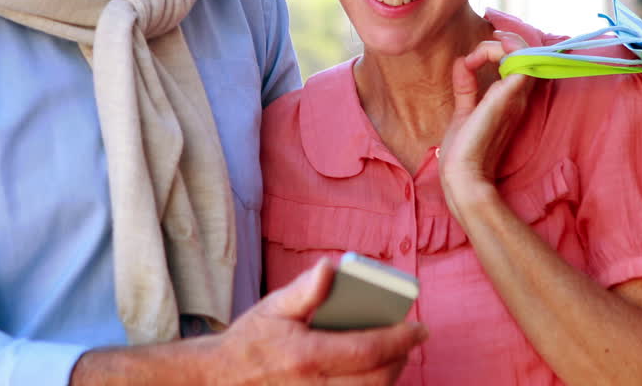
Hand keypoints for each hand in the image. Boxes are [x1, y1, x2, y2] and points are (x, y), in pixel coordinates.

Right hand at [209, 258, 426, 383]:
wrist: (221, 379)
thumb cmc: (251, 340)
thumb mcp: (274, 307)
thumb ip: (305, 290)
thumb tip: (330, 267)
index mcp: (307, 356)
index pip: (368, 349)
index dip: (400, 338)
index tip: (420, 328)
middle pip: (377, 379)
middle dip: (401, 358)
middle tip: (409, 340)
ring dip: (389, 377)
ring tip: (395, 355)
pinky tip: (372, 374)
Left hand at [439, 31, 531, 202]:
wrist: (462, 178)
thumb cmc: (464, 151)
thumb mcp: (464, 111)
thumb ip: (466, 87)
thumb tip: (463, 61)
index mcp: (510, 99)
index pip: (521, 61)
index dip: (499, 48)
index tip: (473, 58)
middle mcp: (517, 98)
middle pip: (528, 52)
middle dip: (506, 40)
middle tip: (482, 49)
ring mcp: (513, 100)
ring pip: (525, 54)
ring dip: (502, 44)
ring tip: (480, 53)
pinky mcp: (503, 102)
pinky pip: (517, 68)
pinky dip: (499, 54)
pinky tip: (476, 59)